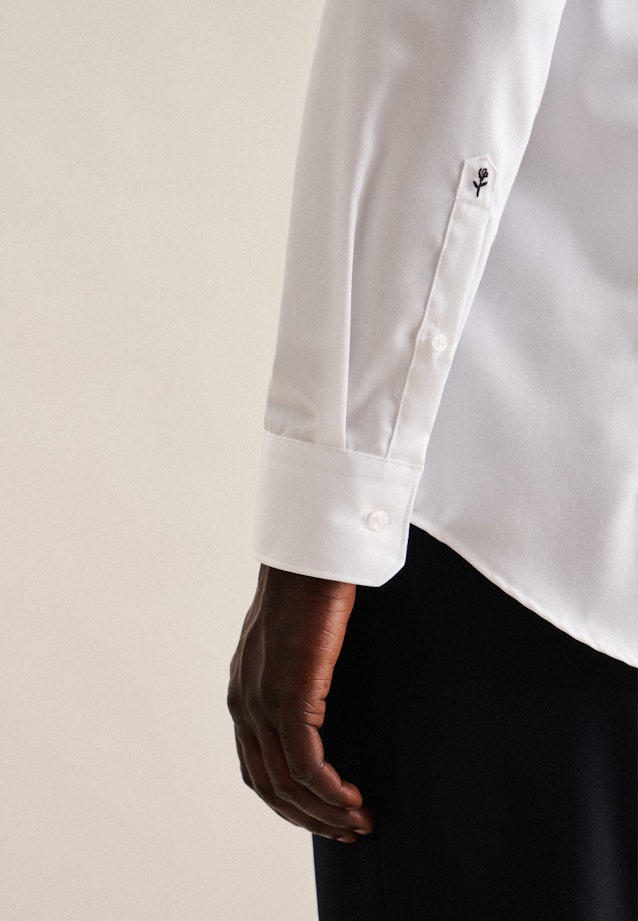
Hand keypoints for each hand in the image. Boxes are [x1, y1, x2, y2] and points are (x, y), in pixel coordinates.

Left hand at [227, 565, 373, 842]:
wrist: (310, 560)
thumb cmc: (310, 593)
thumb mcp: (293, 644)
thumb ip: (292, 675)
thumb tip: (317, 698)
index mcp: (242, 693)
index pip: (255, 768)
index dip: (288, 802)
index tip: (324, 814)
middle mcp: (244, 704)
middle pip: (268, 786)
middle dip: (308, 816)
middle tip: (347, 830)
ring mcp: (262, 703)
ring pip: (287, 784)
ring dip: (324, 812)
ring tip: (359, 822)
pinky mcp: (289, 698)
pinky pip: (306, 764)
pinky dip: (329, 791)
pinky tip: (353, 798)